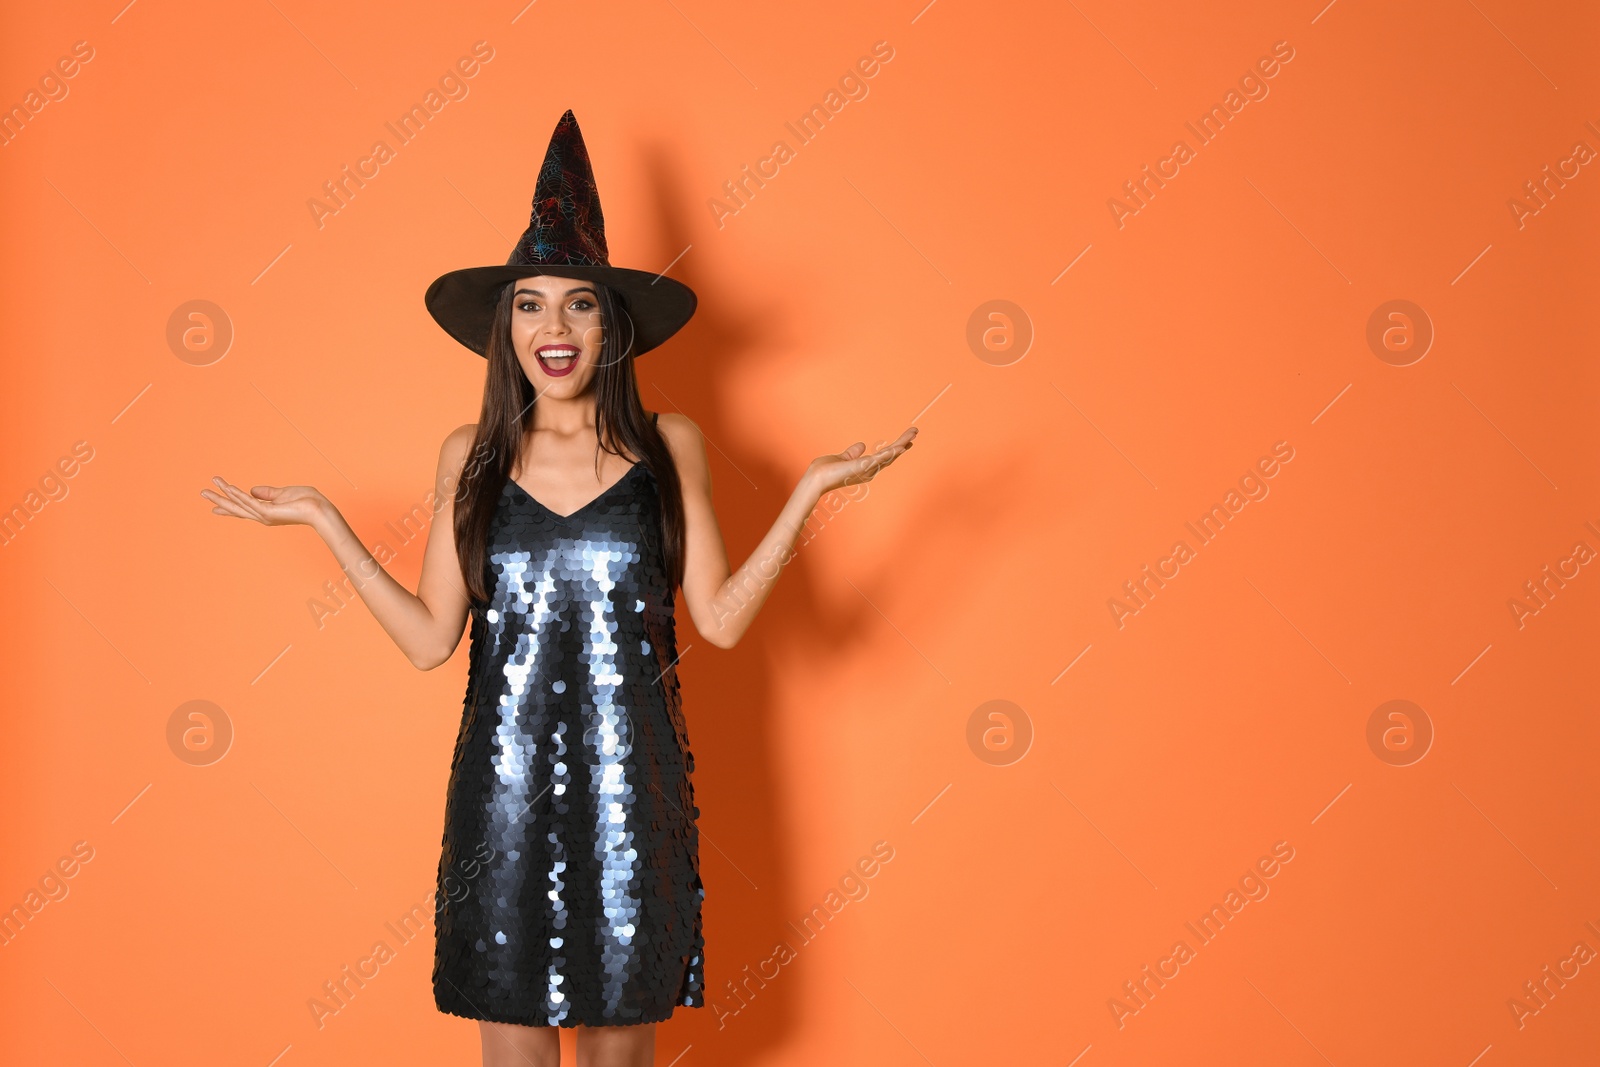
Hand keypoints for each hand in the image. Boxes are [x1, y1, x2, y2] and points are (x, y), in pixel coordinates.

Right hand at [202, 476, 330, 528]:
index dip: (229, 506)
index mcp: (266, 512)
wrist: (320, 509)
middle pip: (236, 508)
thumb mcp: (283, 493)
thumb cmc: (307, 502)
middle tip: (203, 493)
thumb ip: (267, 493)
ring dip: (223, 495)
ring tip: (208, 487)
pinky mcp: (269, 512)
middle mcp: (263, 516)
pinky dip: (238, 495)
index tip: (214, 507)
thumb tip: (252, 490)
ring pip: (239, 505)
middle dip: (219, 500)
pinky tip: (228, 488)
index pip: (243, 508)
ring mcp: (265, 515)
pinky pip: (249, 501)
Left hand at [802, 426, 916, 496]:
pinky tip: (900, 446)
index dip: (895, 448)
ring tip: (912, 434)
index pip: (884, 456)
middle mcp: (869, 470)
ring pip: (889, 455)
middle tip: (914, 432)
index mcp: (865, 468)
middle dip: (903, 443)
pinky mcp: (862, 467)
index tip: (905, 440)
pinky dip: (891, 452)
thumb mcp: (843, 457)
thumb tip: (862, 445)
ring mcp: (867, 469)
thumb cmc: (825, 471)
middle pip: (891, 455)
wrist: (816, 479)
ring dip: (901, 444)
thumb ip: (853, 452)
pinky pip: (880, 458)